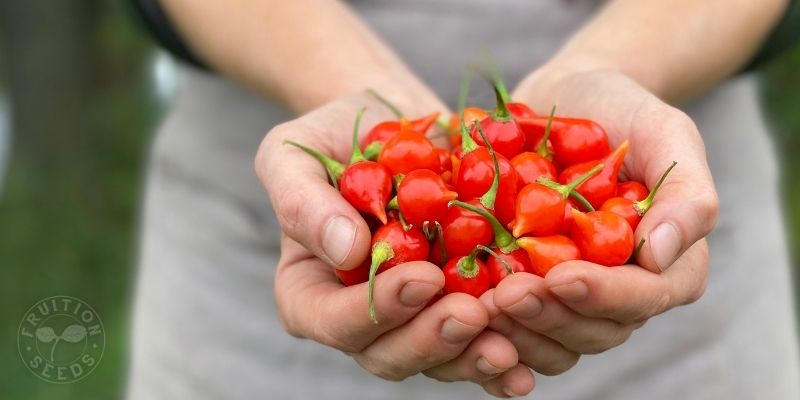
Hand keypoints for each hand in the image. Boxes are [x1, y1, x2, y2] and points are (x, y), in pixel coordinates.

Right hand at [255, 93, 539, 396]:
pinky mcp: (456, 305)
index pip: (333, 320)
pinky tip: (532, 358)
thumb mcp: (294, 154)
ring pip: (439, 359)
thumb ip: (303, 201)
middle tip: (474, 313)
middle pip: (388, 354)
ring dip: (475, 356)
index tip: (423, 278)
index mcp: (310, 292)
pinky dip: (506, 354)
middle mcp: (359, 317)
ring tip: (512, 343)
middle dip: (433, 340)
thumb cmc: (331, 138)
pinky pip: (479, 342)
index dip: (378, 309)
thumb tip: (344, 250)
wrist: (392, 124)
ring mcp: (412, 317)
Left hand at [482, 65, 717, 366]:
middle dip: (548, 316)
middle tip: (504, 296)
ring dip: (513, 330)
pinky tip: (452, 305)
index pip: (643, 298)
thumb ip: (686, 191)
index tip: (561, 277)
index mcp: (666, 266)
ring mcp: (568, 295)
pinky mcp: (526, 288)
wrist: (563, 97)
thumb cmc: (621, 110)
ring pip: (550, 340)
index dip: (603, 295)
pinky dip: (484, 324)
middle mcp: (620, 292)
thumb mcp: (665, 132)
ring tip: (475, 304)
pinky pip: (509, 324)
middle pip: (592, 331)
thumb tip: (662, 255)